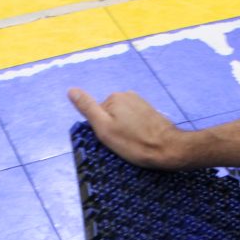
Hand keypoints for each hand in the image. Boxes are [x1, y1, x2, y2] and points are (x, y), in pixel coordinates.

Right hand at [68, 87, 185, 169]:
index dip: (102, 130)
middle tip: (124, 143)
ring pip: (124, 118)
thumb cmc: (134, 143)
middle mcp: (128, 95)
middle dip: (114, 129)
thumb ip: (87, 108)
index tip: (113, 140)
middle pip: (111, 114)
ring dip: (126, 130)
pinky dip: (137, 130)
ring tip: (134, 143)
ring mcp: (141, 102)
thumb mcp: (104, 128)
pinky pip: (136, 121)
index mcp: (114, 97)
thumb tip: (71, 90)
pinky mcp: (151, 112)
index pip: (98, 114)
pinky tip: (142, 140)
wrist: (168, 149)